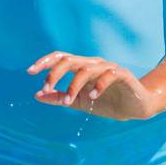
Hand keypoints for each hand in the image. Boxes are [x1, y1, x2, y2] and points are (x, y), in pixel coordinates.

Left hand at [27, 52, 159, 121]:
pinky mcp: (123, 75)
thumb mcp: (79, 102)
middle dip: (54, 73)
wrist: (136, 106)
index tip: (29, 72)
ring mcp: (108, 68)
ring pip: (86, 69)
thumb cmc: (107, 102)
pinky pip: (109, 75)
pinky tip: (92, 97)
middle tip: (45, 89)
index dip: (45, 62)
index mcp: (82, 67)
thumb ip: (59, 98)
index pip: (60, 58)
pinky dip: (98, 85)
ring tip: (68, 102)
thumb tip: (37, 95)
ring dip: (73, 85)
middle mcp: (93, 64)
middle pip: (69, 60)